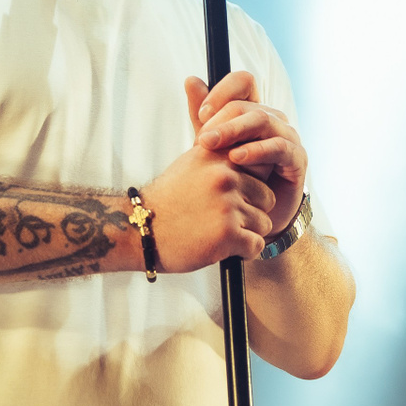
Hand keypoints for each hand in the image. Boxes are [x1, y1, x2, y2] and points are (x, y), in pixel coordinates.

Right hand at [141, 139, 278, 271]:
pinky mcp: (228, 233)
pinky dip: (243, 252)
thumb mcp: (192, 165)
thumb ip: (221, 159)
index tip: (236, 198)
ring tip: (219, 234)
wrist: (139, 228)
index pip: (260, 168)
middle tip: (224, 221)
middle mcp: (225, 176)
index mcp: (218, 156)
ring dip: (246, 234)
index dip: (251, 188)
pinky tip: (222, 248)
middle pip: (267, 198)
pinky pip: (256, 245)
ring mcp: (228, 205)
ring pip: (264, 224)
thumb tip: (249, 154)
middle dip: (251, 213)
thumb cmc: (166, 201)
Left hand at [187, 72, 306, 237]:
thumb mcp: (214, 147)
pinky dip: (256, 150)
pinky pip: (278, 147)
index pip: (243, 82)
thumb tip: (191, 80)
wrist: (253, 218)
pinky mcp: (297, 159)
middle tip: (200, 139)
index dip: (221, 92)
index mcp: (253, 110)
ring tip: (209, 145)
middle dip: (220, 119)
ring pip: (262, 120)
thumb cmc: (234, 179)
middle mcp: (273, 119)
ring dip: (233, 131)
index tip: (201, 114)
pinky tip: (236, 158)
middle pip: (247, 104)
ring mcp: (287, 137)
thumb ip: (203, 117)